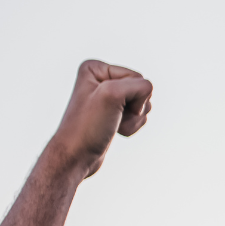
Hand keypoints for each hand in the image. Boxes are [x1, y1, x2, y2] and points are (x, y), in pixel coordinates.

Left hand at [52, 61, 152, 177]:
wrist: (76, 156)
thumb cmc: (88, 127)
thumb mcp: (112, 95)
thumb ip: (139, 86)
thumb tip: (148, 96)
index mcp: (95, 68)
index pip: (137, 77)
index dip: (132, 96)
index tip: (111, 109)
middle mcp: (100, 79)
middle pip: (141, 89)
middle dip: (135, 108)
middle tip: (114, 118)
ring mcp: (108, 97)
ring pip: (143, 103)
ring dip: (135, 119)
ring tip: (114, 125)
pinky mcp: (114, 112)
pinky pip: (139, 115)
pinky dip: (133, 126)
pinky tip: (117, 130)